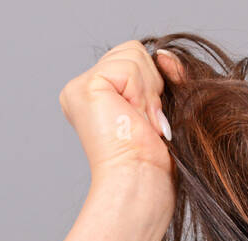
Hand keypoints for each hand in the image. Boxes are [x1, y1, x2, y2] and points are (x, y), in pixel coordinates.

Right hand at [59, 41, 182, 197]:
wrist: (141, 182)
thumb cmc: (152, 161)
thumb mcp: (158, 110)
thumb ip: (158, 78)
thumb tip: (166, 55)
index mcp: (98, 95)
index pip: (133, 60)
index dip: (153, 85)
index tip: (153, 121)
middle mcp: (84, 88)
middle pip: (134, 52)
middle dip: (152, 87)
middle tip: (146, 124)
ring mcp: (81, 86)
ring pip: (134, 54)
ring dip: (148, 93)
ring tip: (140, 124)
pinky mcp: (87, 87)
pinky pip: (130, 66)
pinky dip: (141, 93)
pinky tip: (134, 118)